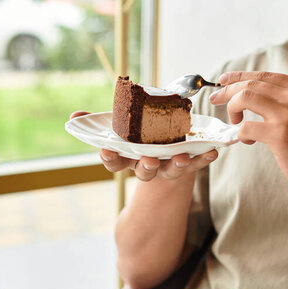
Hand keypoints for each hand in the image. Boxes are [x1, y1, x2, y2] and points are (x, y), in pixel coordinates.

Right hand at [70, 111, 217, 181]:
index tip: (106, 151)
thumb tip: (74, 117)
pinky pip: (197, 163)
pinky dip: (204, 159)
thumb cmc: (137, 135)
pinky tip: (213, 152)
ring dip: (176, 165)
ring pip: (171, 170)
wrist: (165, 147)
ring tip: (181, 157)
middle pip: (144, 171)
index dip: (110, 158)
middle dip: (146, 166)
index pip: (115, 163)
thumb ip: (97, 123)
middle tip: (148, 161)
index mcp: (128, 158)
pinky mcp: (187, 163)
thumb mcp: (118, 128)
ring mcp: (168, 166)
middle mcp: (147, 165)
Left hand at [209, 72, 287, 210]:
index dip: (239, 77)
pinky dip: (241, 134)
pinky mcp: (280, 134)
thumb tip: (248, 90)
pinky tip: (247, 141)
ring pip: (244, 98)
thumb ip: (284, 100)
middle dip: (227, 91)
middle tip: (215, 100)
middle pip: (251, 84)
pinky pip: (246, 127)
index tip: (222, 81)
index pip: (263, 76)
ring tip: (235, 123)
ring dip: (232, 110)